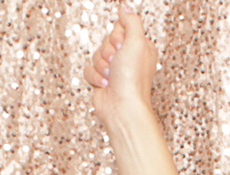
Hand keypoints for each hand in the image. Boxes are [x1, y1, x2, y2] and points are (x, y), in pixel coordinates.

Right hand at [85, 4, 157, 120]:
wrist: (122, 108)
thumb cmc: (132, 79)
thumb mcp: (137, 41)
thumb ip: (131, 21)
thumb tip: (125, 7)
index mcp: (140, 47)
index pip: (121, 27)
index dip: (117, 35)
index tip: (122, 45)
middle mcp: (128, 57)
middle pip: (106, 40)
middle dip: (107, 51)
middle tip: (116, 63)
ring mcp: (115, 70)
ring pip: (96, 54)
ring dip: (100, 65)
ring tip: (111, 77)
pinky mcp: (102, 80)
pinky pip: (88, 69)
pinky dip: (94, 77)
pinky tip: (104, 85)